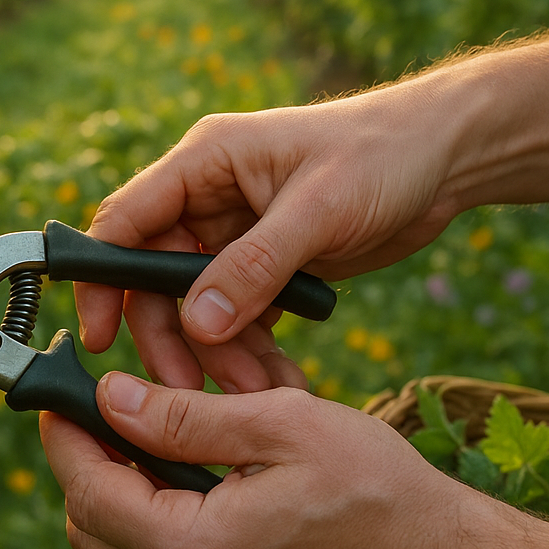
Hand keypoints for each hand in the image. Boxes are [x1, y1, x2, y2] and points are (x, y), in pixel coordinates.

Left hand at [39, 372, 516, 548]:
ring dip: (117, 501)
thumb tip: (109, 399)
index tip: (61, 393)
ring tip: (148, 443)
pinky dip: (154, 533)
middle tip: (104, 413)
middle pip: (91, 532)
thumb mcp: (283, 426)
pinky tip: (189, 488)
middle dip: (86, 468)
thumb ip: (184, 416)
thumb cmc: (382, 493)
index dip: (65, 435)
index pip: (89, 492)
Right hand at [76, 89, 458, 389]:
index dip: (101, 278)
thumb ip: (255, 266)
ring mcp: (236, 234)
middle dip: (171, 335)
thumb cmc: (382, 155)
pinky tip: (271, 383)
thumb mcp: (318, 209)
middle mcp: (208, 197)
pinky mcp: (267, 265)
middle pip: (155, 277)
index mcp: (203, 162)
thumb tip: (198, 324)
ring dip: (216, 352)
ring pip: (197, 306)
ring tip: (253, 394)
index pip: (125, 221)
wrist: (448, 158)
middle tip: (187, 391)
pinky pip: (238, 316)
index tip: (99, 337)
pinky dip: (249, 350)